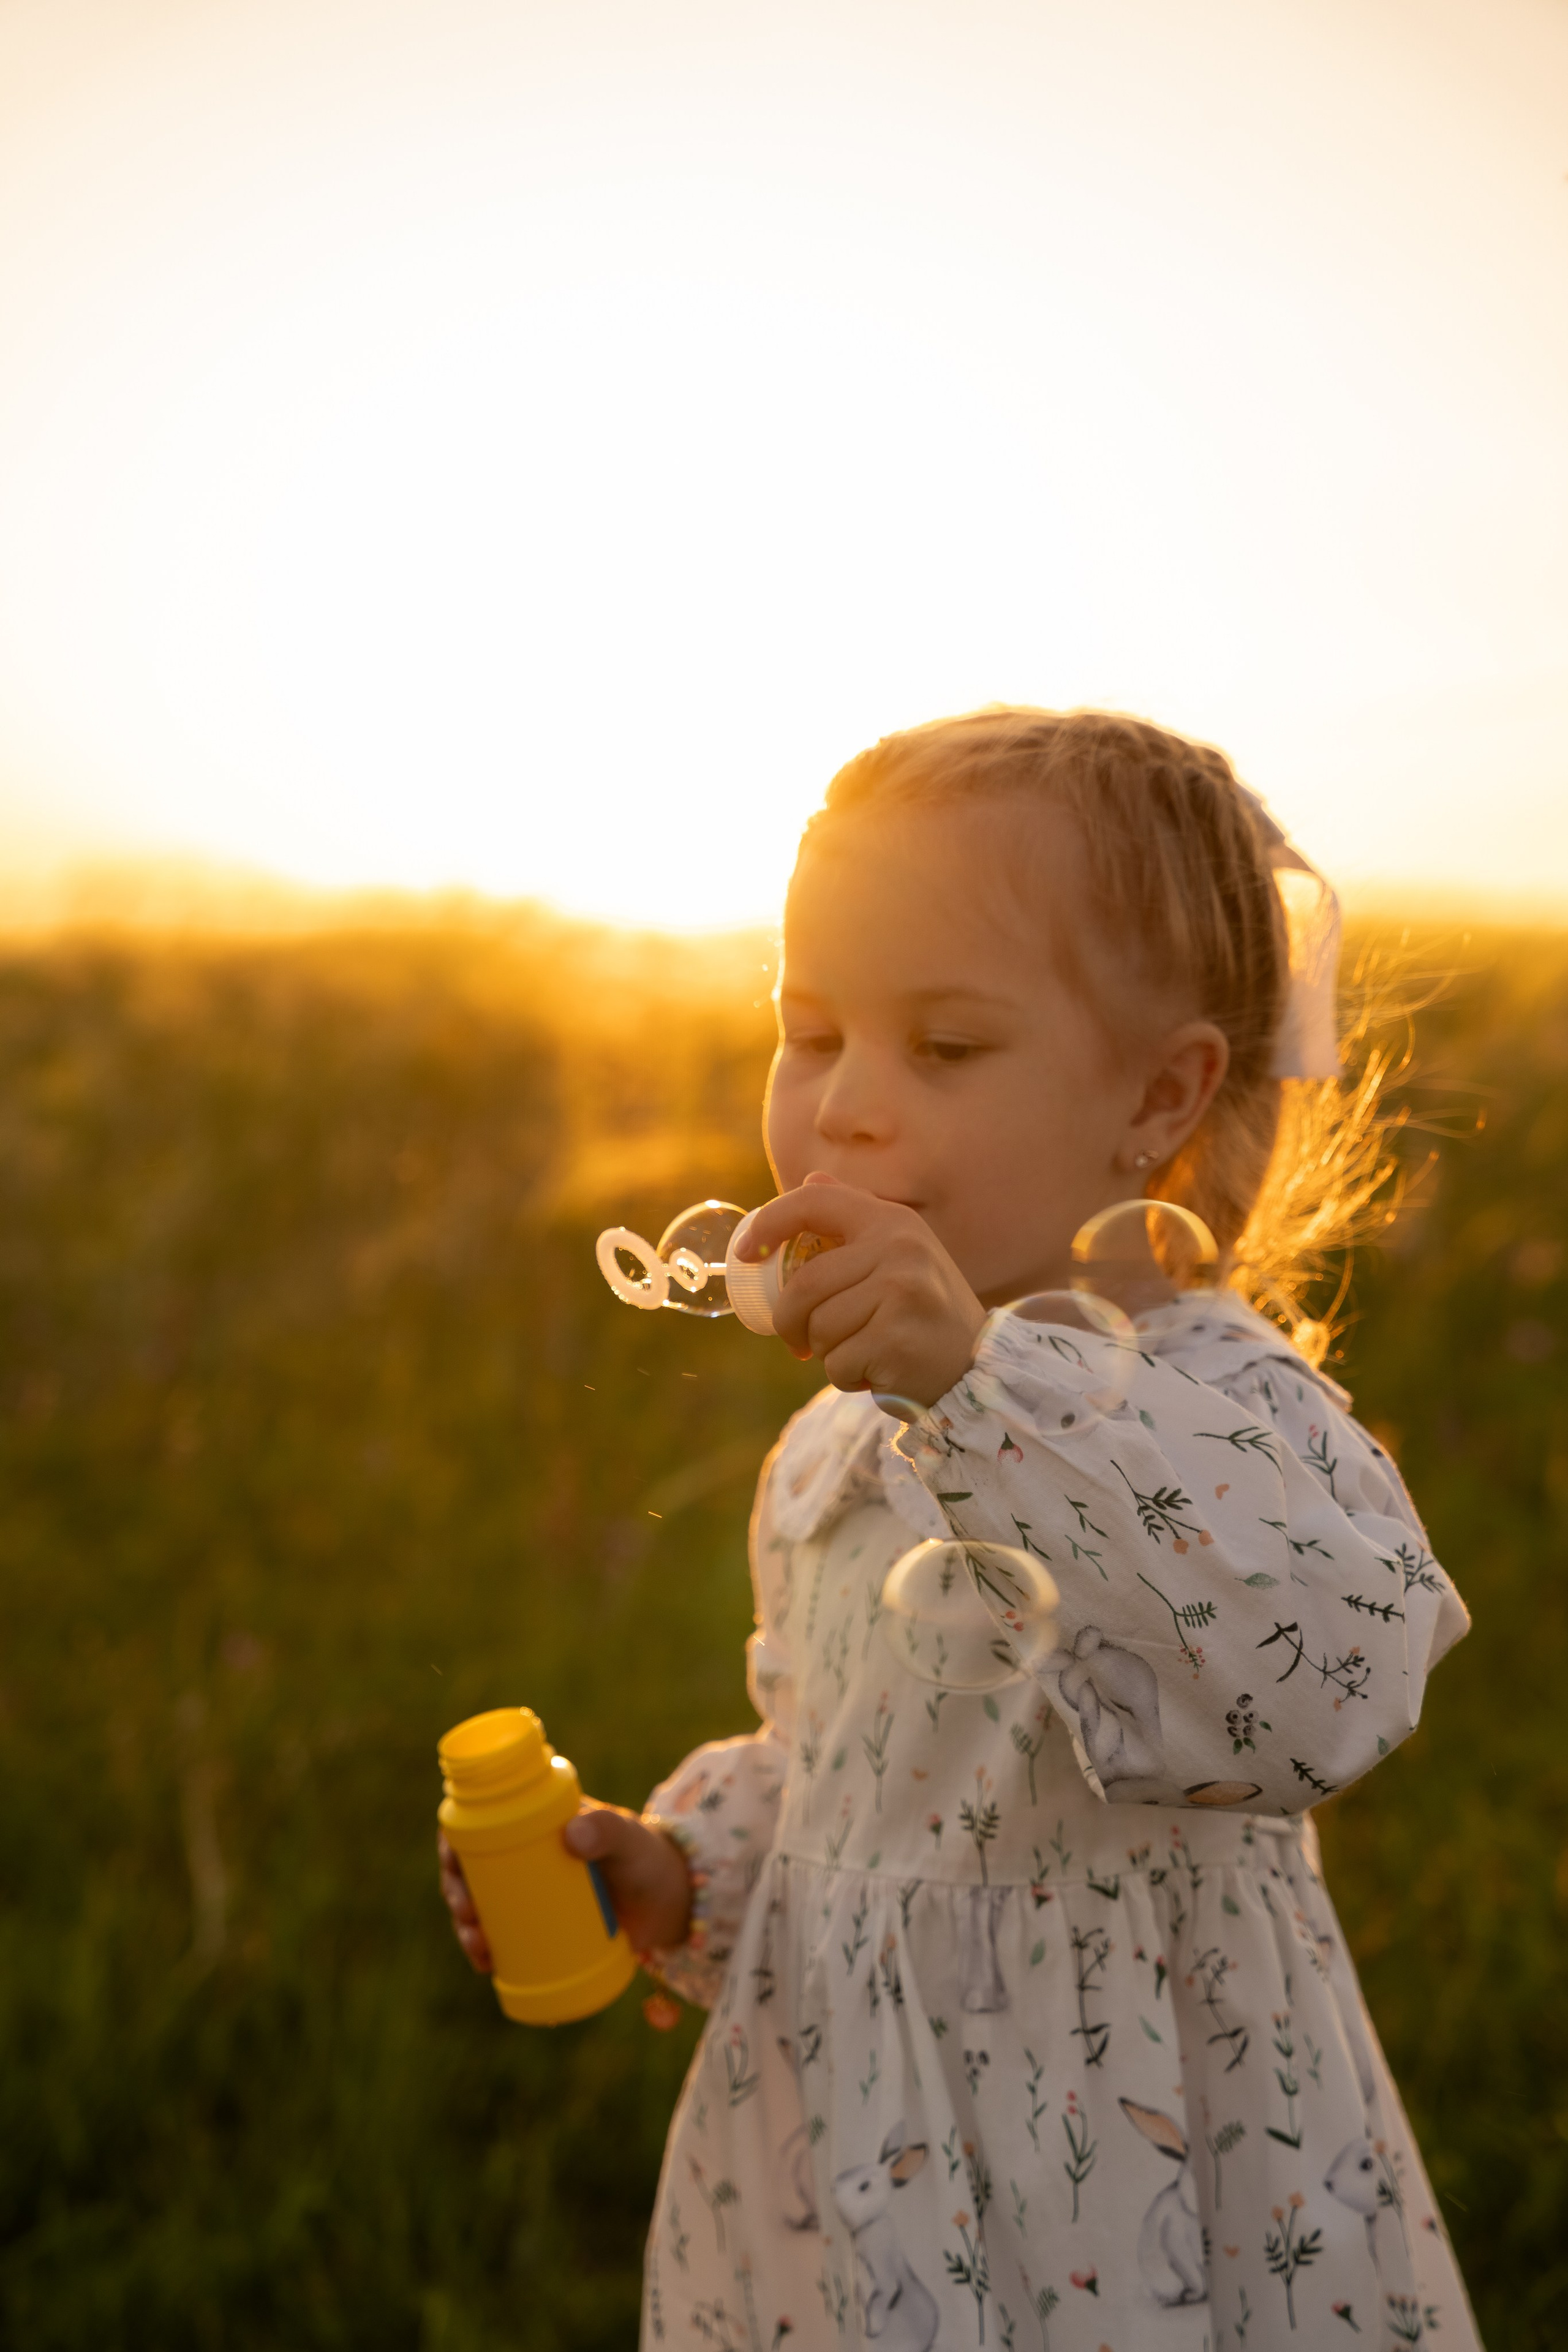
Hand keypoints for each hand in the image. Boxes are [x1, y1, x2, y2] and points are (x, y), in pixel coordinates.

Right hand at [438, 1805, 691, 1969]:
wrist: (675, 1903)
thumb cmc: (649, 1858)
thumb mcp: (629, 1841)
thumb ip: (608, 1830)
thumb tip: (570, 1834)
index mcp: (540, 1823)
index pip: (483, 1822)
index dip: (456, 1839)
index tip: (452, 1862)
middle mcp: (529, 1857)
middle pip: (474, 1869)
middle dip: (457, 1892)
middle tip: (467, 1915)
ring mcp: (535, 1894)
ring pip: (484, 1905)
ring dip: (468, 1925)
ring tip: (478, 1946)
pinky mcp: (545, 1927)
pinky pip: (505, 1935)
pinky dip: (489, 1948)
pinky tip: (486, 1963)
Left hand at [739, 1173, 986, 1407]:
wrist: (976, 1365)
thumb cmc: (923, 1309)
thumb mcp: (899, 1253)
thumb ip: (856, 1218)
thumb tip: (810, 1179)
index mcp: (891, 1221)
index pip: (813, 1202)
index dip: (769, 1222)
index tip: (744, 1253)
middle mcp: (898, 1248)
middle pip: (804, 1285)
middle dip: (790, 1322)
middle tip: (798, 1342)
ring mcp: (901, 1292)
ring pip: (819, 1328)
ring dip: (825, 1352)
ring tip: (857, 1351)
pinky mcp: (897, 1339)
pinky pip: (838, 1364)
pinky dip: (846, 1377)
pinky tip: (875, 1371)